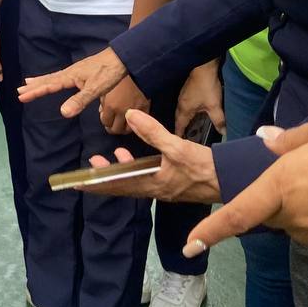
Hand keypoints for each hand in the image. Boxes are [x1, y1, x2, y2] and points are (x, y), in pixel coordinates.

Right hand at [18, 46, 128, 116]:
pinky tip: (54, 80)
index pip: (49, 86)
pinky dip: (52, 78)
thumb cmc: (109, 73)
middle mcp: (69, 72)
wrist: (121, 58)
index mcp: (70, 76)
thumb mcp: (95, 89)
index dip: (35, 92)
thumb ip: (79, 101)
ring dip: (40, 80)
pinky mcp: (81, 71)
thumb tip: (62, 113)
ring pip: (53, 77)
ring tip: (28, 81)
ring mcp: (75, 71)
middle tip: (19, 90)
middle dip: (33, 86)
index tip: (21, 97)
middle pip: (47, 79)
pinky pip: (60, 76)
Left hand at [84, 109, 220, 202]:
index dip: (95, 184)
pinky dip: (135, 169)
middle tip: (89, 165)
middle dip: (104, 177)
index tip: (77, 183)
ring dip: (119, 171)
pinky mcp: (171, 185)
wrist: (230, 179)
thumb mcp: (177, 146)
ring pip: (133, 182)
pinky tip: (134, 157)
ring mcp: (163, 189)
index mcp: (151, 186)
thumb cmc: (204, 166)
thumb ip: (152, 131)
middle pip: (122, 186)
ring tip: (109, 157)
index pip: (117, 186)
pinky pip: (145, 179)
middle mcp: (154, 191)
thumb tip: (131, 115)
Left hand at [99, 77, 149, 134]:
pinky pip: (140, 122)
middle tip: (112, 121)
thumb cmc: (116, 74)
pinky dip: (135, 122)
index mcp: (111, 106)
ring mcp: (135, 110)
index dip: (105, 120)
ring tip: (121, 122)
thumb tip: (102, 111)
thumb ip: (102, 101)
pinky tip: (132, 117)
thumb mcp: (104, 87)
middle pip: (116, 129)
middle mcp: (122, 111)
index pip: (106, 122)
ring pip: (128, 129)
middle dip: (112, 126)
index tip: (105, 115)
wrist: (134, 67)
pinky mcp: (145, 107)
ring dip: (123, 127)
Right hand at [175, 60, 225, 136]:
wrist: (204, 66)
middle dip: (182, 130)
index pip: (178, 127)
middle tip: (186, 139)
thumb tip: (224, 133)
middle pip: (178, 120)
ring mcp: (182, 97)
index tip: (180, 145)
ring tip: (191, 129)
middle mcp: (180, 104)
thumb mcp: (214, 106)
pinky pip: (185, 106)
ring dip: (185, 120)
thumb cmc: (207, 86)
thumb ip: (219, 121)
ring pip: (182, 113)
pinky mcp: (187, 91)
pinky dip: (188, 113)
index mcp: (184, 110)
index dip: (179, 136)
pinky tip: (195, 114)